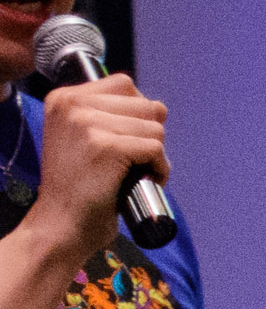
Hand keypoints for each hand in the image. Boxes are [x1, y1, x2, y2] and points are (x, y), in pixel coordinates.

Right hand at [28, 74, 164, 263]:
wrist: (62, 224)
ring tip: (136, 174)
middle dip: (150, 135)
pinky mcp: (107, 146)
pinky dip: (160, 169)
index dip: (139, 114)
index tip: (126, 141)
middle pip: (146, 104)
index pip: (125, 84)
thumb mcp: (84, 138)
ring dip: (156, 154)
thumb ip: (111, 115)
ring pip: (156, 127)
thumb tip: (159, 107)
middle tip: (133, 161)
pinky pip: (157, 149)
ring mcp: (88, 123)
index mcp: (65, 98)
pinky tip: (142, 182)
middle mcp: (73, 104)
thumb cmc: (80, 187)